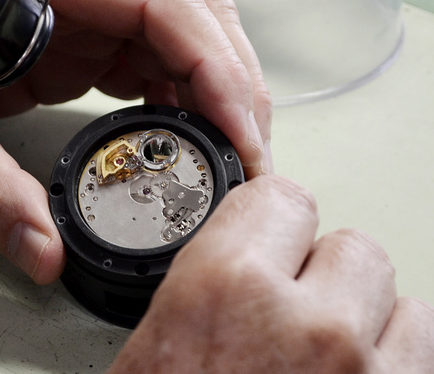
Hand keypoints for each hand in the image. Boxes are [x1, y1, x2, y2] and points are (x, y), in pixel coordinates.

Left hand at [0, 0, 272, 284]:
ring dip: (206, 88)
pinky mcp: (58, 38)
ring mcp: (64, 7)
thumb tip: (41, 251)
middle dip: (227, 81)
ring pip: (169, 33)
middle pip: (183, 12)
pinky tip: (176, 132)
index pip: (161, 2)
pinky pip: (136, 55)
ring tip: (221, 153)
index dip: (215, 66)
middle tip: (243, 155)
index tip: (239, 132)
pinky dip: (171, 94)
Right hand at [108, 175, 433, 372]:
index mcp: (225, 287)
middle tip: (288, 307)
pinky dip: (392, 356)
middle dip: (319, 269)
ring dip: (363, 315)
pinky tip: (351, 371)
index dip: (268, 221)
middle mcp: (309, 324)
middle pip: (350, 245)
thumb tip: (205, 252)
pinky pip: (423, 348)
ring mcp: (366, 372)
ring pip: (397, 296)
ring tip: (322, 347)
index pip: (282, 195)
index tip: (264, 238)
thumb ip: (196, 282)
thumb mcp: (146, 344)